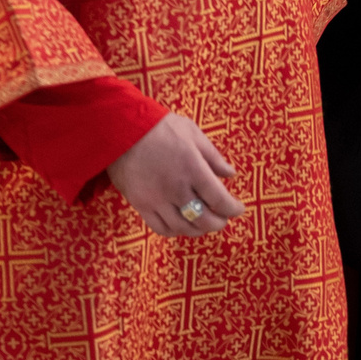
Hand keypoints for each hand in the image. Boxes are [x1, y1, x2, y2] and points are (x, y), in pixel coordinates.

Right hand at [106, 112, 243, 238]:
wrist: (121, 130)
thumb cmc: (160, 127)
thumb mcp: (192, 133)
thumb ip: (213, 156)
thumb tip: (231, 174)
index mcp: (192, 168)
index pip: (219, 199)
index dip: (233, 208)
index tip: (239, 209)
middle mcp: (177, 188)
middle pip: (203, 219)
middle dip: (218, 223)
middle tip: (223, 219)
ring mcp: (157, 199)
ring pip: (183, 227)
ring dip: (198, 229)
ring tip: (204, 224)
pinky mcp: (141, 205)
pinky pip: (161, 228)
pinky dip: (175, 231)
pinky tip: (182, 225)